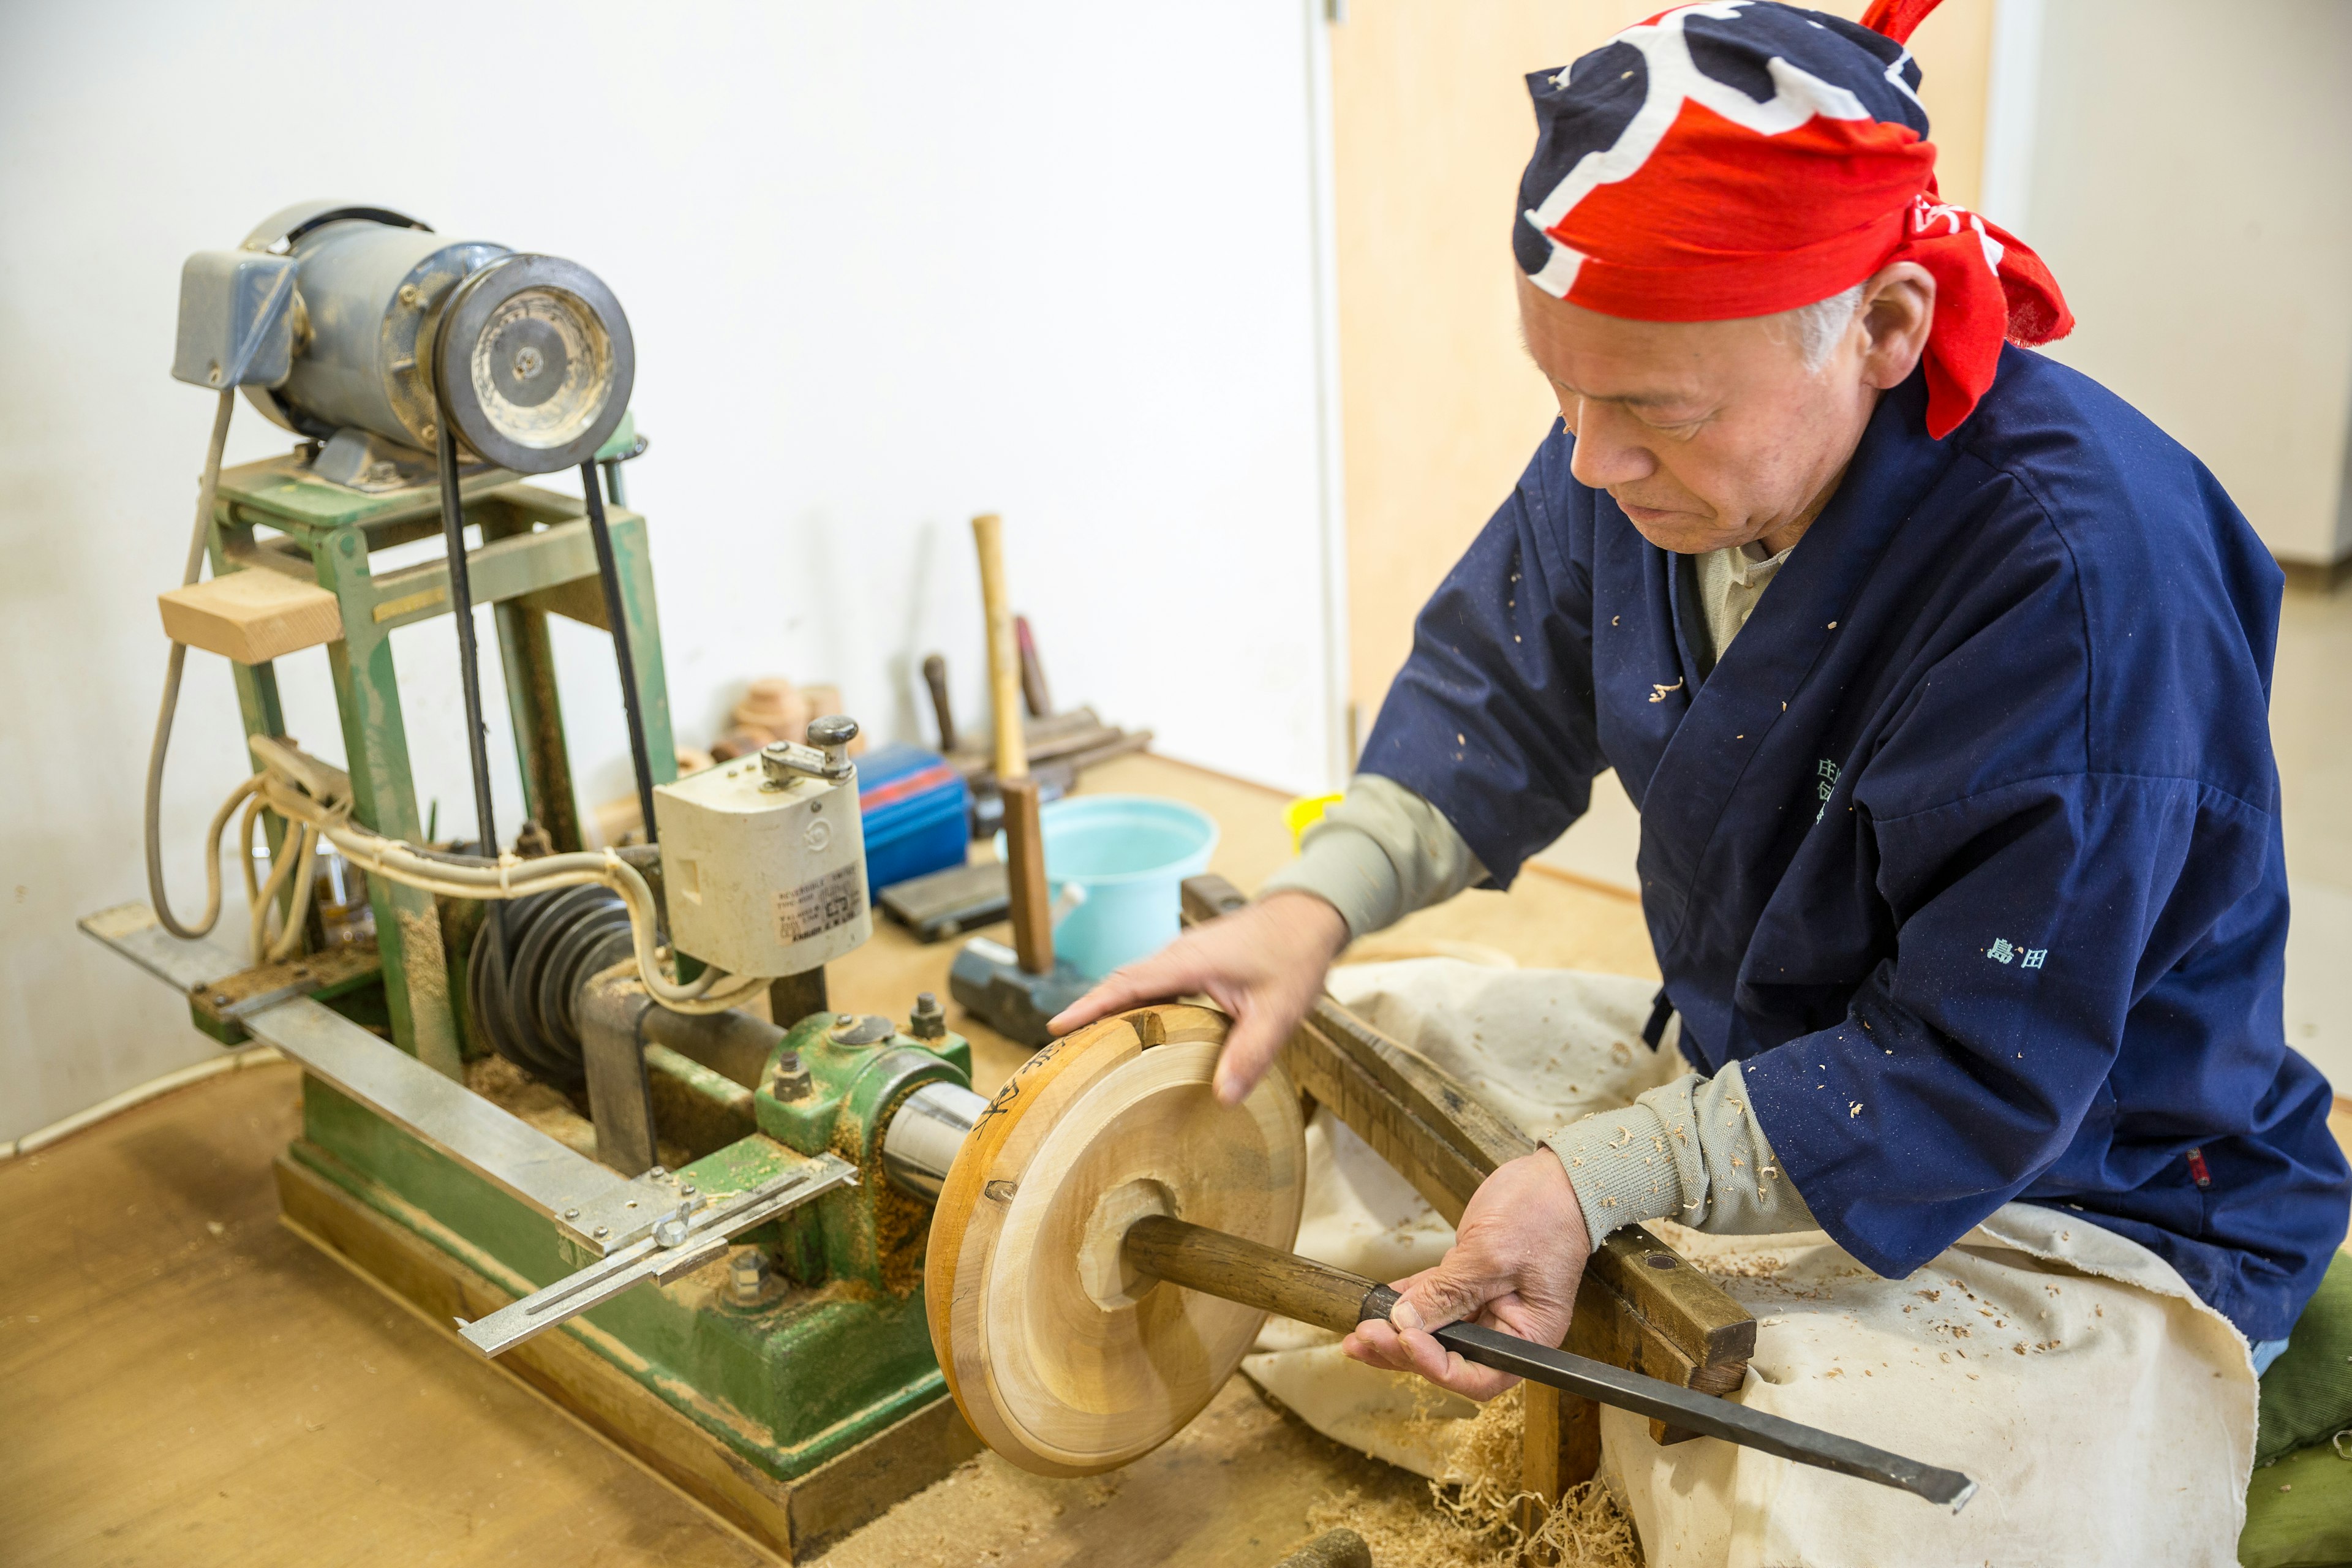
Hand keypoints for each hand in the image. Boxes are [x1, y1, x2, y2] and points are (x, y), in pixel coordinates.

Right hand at [1046, 891, 1348, 1104]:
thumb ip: (1251, 1054)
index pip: (1126, 984)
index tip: (1055, 1027)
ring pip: (1135, 982)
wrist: (1310, 916)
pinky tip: (1134, 1030)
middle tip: (1058, 1048)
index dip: (1089, 1006)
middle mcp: (1178, 955)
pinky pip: (1152, 984)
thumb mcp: (1278, 1012)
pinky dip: (1134, 1004)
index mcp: (1188, 962)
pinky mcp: (1193, 963)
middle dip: (1087, 1012)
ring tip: (1084, 1044)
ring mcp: (1184, 957)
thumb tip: (1223, 1098)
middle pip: (1120, 983)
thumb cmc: (1294, 955)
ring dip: (1109, 1008)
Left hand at [1341, 1152, 1590, 1399]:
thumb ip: (1449, 1292)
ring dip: (1396, 1332)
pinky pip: (1433, 1297)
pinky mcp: (1469, 1277)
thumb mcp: (1493, 1256)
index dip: (1437, 1366)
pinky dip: (1405, 1300)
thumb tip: (1404, 1321)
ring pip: (1435, 1330)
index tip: (1405, 1341)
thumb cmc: (1545, 1216)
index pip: (1478, 1375)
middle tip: (1367, 1336)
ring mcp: (1485, 1302)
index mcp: (1528, 1337)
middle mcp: (1506, 1327)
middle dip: (1405, 1351)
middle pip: (1450, 1356)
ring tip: (1357, 1333)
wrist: (1557, 1177)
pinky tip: (1376, 1302)